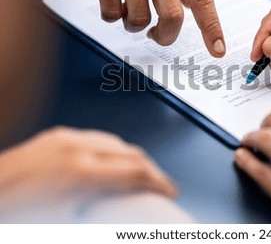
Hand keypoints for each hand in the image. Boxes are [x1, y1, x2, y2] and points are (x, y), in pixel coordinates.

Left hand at [0, 127, 176, 221]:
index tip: (170, 191)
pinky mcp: (58, 134)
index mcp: (80, 174)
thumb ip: (102, 207)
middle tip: (160, 185)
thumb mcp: (66, 220)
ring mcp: (66, 137)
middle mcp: (76, 148)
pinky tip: (113, 162)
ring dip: (134, 158)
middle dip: (153, 170)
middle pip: (132, 153)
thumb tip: (123, 210)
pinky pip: (97, 138)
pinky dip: (113, 150)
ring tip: (139, 176)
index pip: (136, 172)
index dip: (160, 183)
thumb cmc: (16, 211)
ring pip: (117, 142)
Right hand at [69, 0, 225, 56]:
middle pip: (173, 16)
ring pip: (139, 20)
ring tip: (129, 13)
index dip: (212, 28)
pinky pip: (111, 13)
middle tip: (158, 36)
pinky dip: (112, 17)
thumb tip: (190, 5)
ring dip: (134, 26)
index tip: (218, 49)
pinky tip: (112, 2)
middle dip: (166, 36)